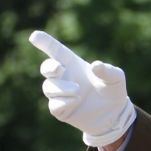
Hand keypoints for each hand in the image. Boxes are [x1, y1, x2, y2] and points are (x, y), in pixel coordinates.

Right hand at [29, 30, 135, 146]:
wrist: (114, 114)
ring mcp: (61, 94)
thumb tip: (96, 65)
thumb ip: (108, 71)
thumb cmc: (113, 90)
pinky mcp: (61, 110)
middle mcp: (64, 77)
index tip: (34, 35)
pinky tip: (76, 100)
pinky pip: (54, 105)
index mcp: (74, 64)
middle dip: (48, 67)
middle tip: (58, 68)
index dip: (45, 42)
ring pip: (49, 87)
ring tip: (78, 90)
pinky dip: (63, 102)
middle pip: (46, 68)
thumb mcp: (116, 78)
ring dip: (62, 88)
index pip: (56, 51)